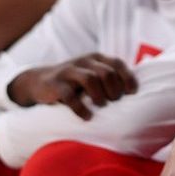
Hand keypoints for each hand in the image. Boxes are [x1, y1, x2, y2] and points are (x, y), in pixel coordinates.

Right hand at [10, 53, 136, 119]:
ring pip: (90, 79)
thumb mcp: (92, 75)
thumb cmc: (74, 82)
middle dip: (114, 90)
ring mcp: (68, 71)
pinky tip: (87, 117)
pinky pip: (69, 95)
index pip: (117, 64)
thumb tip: (135, 94)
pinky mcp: (55, 84)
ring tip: (101, 106)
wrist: (40, 81)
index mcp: (96, 58)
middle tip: (113, 102)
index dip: (128, 78)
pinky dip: (80, 108)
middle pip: (106, 72)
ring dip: (99, 96)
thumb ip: (109, 79)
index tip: (132, 94)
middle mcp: (84, 61)